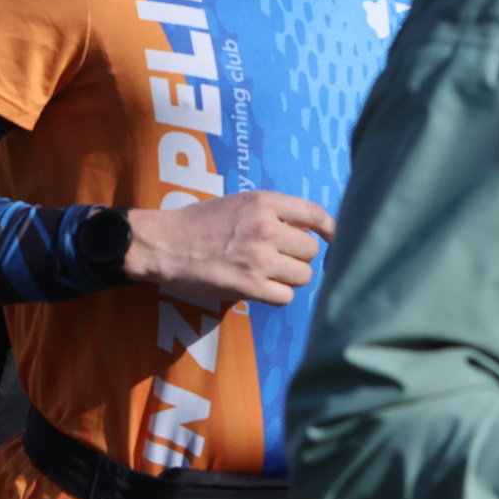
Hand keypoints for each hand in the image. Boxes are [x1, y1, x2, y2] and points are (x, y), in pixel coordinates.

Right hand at [121, 190, 329, 306]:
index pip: (315, 214)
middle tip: (278, 259)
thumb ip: (271, 213)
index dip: (331, 230)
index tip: (333, 239)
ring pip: (302, 276)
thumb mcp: (237, 203)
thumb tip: (306, 230)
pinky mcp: (249, 286)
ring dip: (289, 278)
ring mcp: (259, 259)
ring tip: (267, 274)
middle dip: (298, 256)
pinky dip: (276, 295)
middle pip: (311, 250)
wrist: (164, 244)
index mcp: (263, 203)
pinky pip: (285, 296)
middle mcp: (266, 229)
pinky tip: (259, 288)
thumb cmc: (198, 223)